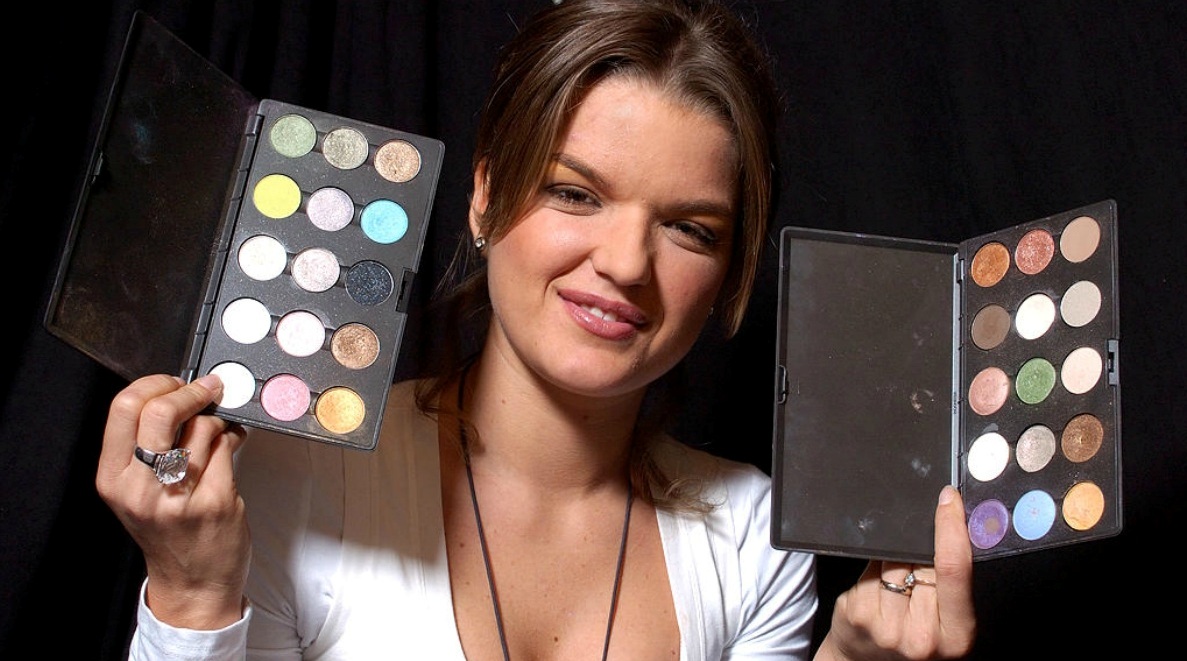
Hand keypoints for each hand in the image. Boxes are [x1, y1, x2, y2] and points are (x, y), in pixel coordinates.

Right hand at [96, 373, 249, 629]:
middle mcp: (141, 488)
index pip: (124, 408)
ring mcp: (180, 495)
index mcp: (114, 479)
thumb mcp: (138, 491)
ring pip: (203, 426)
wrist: (193, 583)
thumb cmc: (168, 532)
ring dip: (218, 420)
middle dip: (191, 391)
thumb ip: (146, 445)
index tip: (173, 383)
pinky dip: (234, 437)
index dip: (154, 384)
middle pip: (161, 410)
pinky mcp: (216, 501)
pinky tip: (231, 445)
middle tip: (208, 389)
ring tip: (218, 431)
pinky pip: (228, 446)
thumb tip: (176, 392)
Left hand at [816, 485, 975, 659]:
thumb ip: (948, 582)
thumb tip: (945, 526)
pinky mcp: (857, 614)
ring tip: (893, 591)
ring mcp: (886, 627)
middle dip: (918, 554)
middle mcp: (922, 637)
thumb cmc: (911, 638)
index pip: (954, 569)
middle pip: (921, 561)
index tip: (949, 499)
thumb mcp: (945, 620)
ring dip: (892, 563)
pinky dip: (871, 573)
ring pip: (892, 562)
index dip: (951, 528)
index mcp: (956, 635)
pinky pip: (867, 571)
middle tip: (915, 574)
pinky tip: (873, 593)